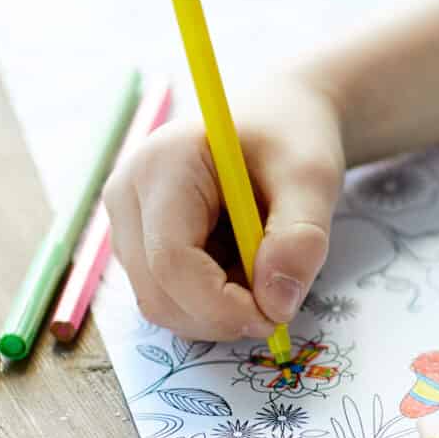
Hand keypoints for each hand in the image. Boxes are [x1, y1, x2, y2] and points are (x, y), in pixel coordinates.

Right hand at [104, 74, 344, 341]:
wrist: (276, 120)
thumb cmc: (291, 137)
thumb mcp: (312, 178)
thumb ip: (300, 238)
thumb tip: (276, 305)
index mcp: (163, 164)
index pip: (171, 261)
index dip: (220, 306)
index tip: (275, 316)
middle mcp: (128, 193)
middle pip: (157, 293)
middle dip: (221, 316)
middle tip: (278, 302)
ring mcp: (126, 221)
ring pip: (160, 303)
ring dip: (217, 311)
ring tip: (259, 267)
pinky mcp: (136, 244)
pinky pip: (166, 297)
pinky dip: (209, 303)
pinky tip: (239, 266)